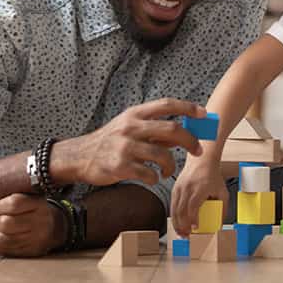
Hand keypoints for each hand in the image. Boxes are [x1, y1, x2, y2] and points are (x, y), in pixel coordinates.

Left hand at [0, 194, 66, 256]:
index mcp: (39, 202)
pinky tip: (14, 238)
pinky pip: (6, 250)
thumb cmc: (30, 211)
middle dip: (2, 221)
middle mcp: (42, 220)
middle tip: (10, 218)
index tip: (5, 206)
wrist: (56, 226)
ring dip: (2, 234)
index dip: (3, 206)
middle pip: (6, 222)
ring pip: (3, 238)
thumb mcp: (17, 203)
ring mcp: (39, 237)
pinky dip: (4, 244)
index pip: (13, 203)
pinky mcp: (34, 251)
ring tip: (13, 228)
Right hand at [57, 98, 205, 187]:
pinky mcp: (120, 166)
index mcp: (135, 114)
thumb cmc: (109, 141)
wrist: (79, 157)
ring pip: (163, 155)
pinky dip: (155, 178)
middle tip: (197, 150)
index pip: (166, 104)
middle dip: (190, 140)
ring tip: (167, 171)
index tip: (203, 114)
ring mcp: (125, 147)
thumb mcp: (129, 127)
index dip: (187, 108)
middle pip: (171, 129)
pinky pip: (149, 174)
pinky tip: (151, 178)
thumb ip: (154, 129)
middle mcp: (131, 127)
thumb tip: (182, 133)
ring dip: (171, 166)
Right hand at [171, 158, 227, 237]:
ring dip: (177, 223)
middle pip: (182, 210)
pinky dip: (174, 216)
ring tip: (181, 233)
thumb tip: (220, 224)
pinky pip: (172, 204)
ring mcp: (180, 187)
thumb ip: (223, 208)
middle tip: (187, 236)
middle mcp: (188, 188)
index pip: (193, 206)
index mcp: (200, 188)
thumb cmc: (213, 176)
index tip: (195, 229)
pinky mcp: (175, 188)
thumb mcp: (223, 192)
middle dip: (183, 226)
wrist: (202, 160)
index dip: (193, 219)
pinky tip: (178, 224)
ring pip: (175, 209)